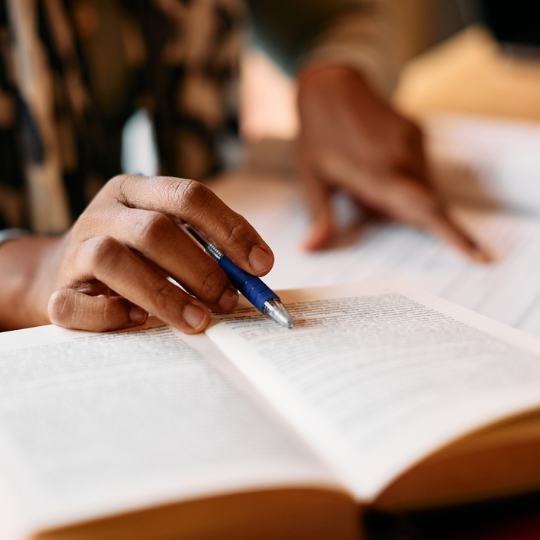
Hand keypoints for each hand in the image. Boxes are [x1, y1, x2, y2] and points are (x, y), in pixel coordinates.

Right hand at [7, 175, 273, 332]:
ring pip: (114, 259)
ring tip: (198, 320)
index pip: (189, 196)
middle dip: (201, 269)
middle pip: (155, 230)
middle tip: (228, 300)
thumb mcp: (171, 239)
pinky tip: (139, 322)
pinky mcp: (57, 289)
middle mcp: (105, 212)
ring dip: (164, 295)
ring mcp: (76, 248)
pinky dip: (111, 315)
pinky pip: (77, 303)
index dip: (230, 230)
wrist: (66, 273)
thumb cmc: (136, 257)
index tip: (261, 264)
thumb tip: (257, 272)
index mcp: (137, 191)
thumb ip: (209, 250)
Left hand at [296, 64, 487, 260]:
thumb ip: (320, 217)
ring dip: (401, 195)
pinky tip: (375, 163)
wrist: (331, 87)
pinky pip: (420, 169)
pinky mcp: (418, 132)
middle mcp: (402, 159)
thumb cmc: (317, 136)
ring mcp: (412, 143)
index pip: (425, 211)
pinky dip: (404, 178)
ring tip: (363, 174)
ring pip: (422, 187)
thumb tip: (311, 248)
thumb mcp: (311, 179)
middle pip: (424, 205)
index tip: (479, 256)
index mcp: (378, 175)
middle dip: (402, 214)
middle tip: (363, 195)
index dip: (454, 235)